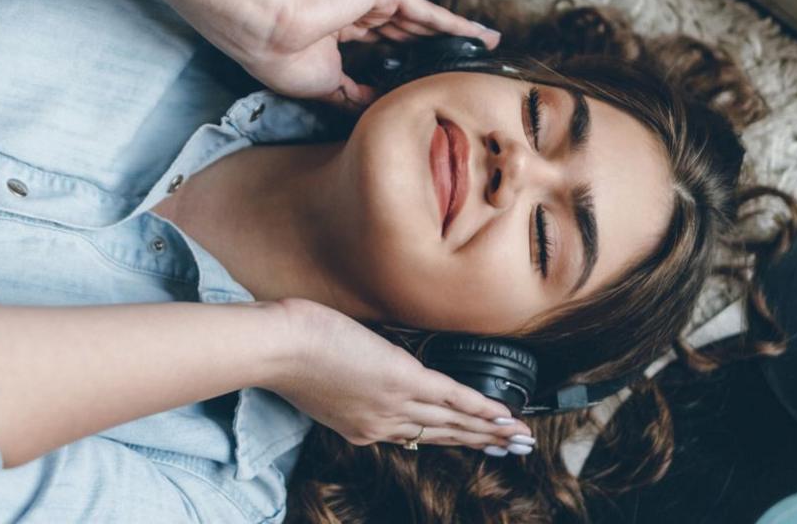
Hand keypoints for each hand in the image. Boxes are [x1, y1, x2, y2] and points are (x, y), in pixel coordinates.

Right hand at [217, 0, 500, 112]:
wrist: (269, 30)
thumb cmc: (283, 58)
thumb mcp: (326, 86)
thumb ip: (354, 94)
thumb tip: (380, 108)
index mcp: (341, 30)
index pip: (383, 43)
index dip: (408, 56)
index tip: (427, 73)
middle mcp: (359, 11)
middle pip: (411, 30)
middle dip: (439, 43)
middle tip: (469, 57)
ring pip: (424, 20)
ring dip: (456, 32)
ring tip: (487, 44)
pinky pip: (426, 12)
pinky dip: (453, 23)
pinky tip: (478, 35)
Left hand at [266, 298, 534, 451]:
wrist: (279, 348)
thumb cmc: (286, 353)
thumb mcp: (317, 381)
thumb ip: (344, 384)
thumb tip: (358, 367)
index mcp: (360, 427)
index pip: (412, 435)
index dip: (446, 437)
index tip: (469, 441)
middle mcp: (381, 424)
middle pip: (440, 435)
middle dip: (479, 442)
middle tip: (510, 449)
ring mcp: (394, 404)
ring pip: (451, 421)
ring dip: (489, 429)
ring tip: (517, 437)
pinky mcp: (403, 381)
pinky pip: (451, 398)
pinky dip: (480, 407)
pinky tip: (502, 413)